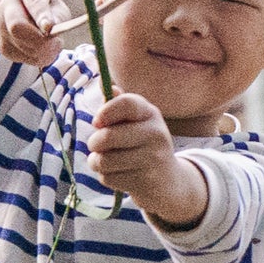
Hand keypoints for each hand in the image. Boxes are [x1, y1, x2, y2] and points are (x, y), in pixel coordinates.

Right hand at [0, 0, 77, 66]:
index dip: (41, 15)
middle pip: (18, 27)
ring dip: (45, 51)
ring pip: (25, 48)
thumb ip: (57, 16)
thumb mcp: (55, 5)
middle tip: (58, 43)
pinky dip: (39, 57)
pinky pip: (27, 59)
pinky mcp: (3, 47)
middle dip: (41, 40)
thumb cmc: (45, 9)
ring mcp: (1, 28)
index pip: (33, 2)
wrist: (16, 14)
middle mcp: (7, 7)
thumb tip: (53, 31)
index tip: (49, 27)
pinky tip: (41, 48)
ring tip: (51, 43)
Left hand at [86, 92, 199, 223]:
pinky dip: (108, 178)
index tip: (97, 122)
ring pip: (104, 160)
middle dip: (94, 143)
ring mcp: (153, 158)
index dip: (105, 111)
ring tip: (108, 161)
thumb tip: (102, 81)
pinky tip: (121, 175)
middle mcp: (156, 133)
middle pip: (107, 136)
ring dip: (98, 162)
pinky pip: (109, 178)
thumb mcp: (135, 121)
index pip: (126, 103)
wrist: (169, 180)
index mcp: (150, 113)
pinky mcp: (147, 181)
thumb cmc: (142, 144)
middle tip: (97, 145)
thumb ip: (117, 103)